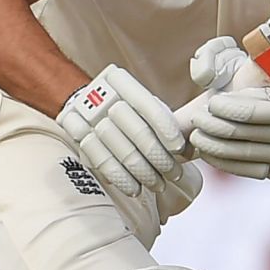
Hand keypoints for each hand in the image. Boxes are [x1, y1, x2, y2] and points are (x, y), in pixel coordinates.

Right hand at [55, 64, 189, 196]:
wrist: (82, 108)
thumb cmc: (125, 112)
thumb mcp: (145, 107)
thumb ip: (170, 121)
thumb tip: (196, 144)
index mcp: (120, 81)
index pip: (148, 106)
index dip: (166, 129)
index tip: (180, 150)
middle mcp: (99, 95)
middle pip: (136, 130)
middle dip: (158, 157)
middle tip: (174, 174)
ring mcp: (83, 116)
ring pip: (120, 149)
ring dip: (143, 172)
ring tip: (159, 185)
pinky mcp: (74, 136)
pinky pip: (101, 162)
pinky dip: (121, 178)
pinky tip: (135, 189)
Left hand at [185, 36, 269, 179]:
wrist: (242, 112)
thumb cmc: (234, 81)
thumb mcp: (226, 59)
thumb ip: (212, 56)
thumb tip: (205, 75)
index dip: (240, 110)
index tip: (213, 102)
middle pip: (261, 134)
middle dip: (222, 127)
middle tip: (197, 118)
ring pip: (253, 153)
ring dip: (218, 145)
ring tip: (196, 133)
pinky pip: (251, 171)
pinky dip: (223, 162)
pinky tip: (204, 150)